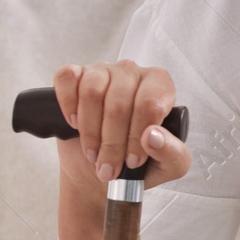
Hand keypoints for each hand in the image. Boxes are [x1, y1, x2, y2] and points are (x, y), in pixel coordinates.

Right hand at [53, 61, 190, 200]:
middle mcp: (134, 73)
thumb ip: (172, 153)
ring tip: (94, 153)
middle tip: (109, 168)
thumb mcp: (170, 166)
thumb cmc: (141, 161)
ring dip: (90, 131)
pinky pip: (67, 79)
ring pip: (92, 94)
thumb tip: (153, 136)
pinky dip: (68, 105)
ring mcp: (104, 71)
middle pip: (119, 104)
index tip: (132, 161)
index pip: (149, 105)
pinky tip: (75, 124)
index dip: (137, 137)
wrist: (104, 167)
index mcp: (162, 87)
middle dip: (112, 144)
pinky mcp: (77, 75)